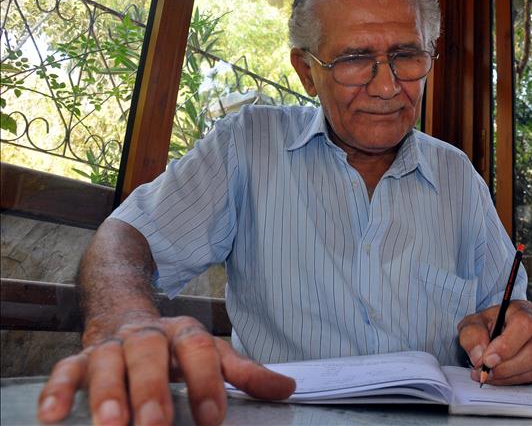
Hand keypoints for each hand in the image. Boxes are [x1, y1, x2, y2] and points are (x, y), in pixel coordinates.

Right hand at [37, 316, 295, 425]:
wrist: (124, 308)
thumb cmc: (173, 346)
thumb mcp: (210, 353)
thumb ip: (244, 373)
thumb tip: (288, 389)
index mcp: (183, 332)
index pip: (199, 350)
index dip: (206, 382)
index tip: (212, 418)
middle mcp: (146, 335)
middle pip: (149, 352)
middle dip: (151, 389)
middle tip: (155, 424)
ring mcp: (111, 346)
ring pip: (105, 362)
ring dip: (107, 393)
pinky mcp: (80, 358)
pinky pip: (64, 371)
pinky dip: (56, 391)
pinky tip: (52, 416)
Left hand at [458, 300, 531, 384]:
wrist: (493, 333)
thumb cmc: (486, 326)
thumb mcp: (472, 323)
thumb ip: (472, 335)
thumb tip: (479, 357)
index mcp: (523, 310)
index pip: (523, 325)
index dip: (506, 345)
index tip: (487, 359)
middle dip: (507, 367)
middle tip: (485, 371)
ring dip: (506, 377)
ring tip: (486, 374)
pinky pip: (531, 379)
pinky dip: (510, 381)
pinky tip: (497, 377)